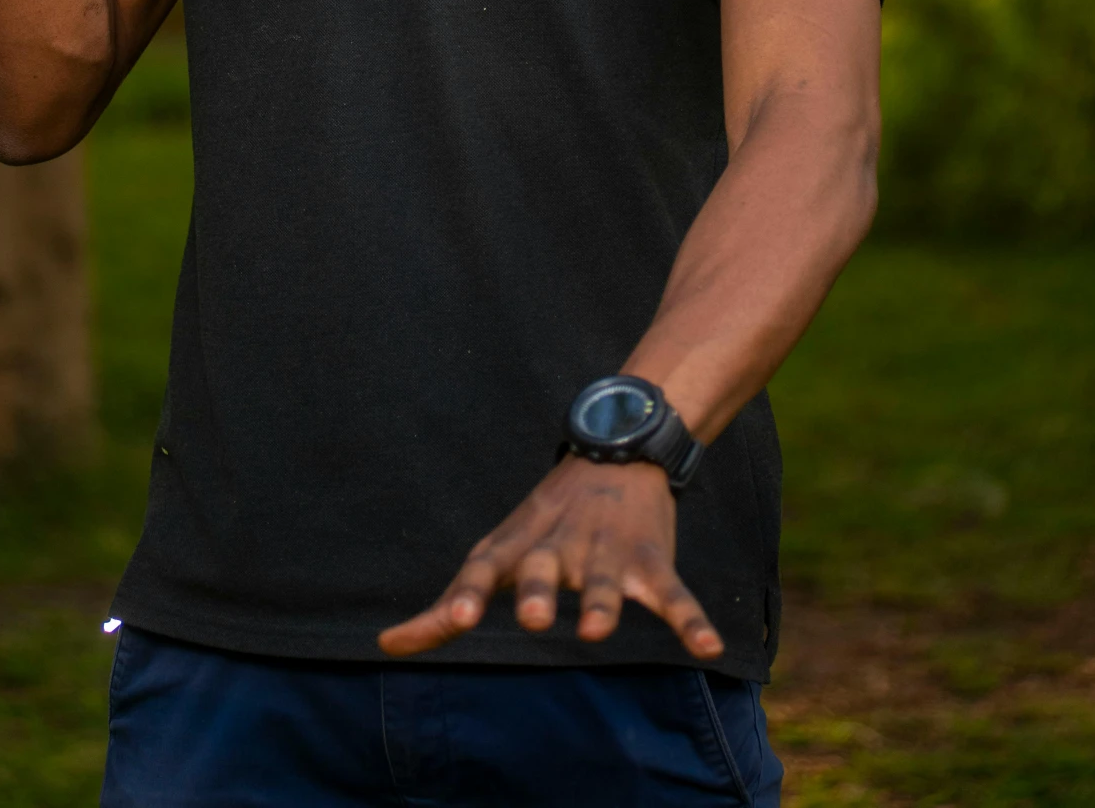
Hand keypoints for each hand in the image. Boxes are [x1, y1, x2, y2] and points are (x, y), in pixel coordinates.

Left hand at [377, 455, 723, 659]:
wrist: (618, 448)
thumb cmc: (544, 519)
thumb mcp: (496, 551)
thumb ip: (446, 604)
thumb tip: (386, 645)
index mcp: (518, 545)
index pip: (484, 567)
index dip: (469, 593)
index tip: (457, 619)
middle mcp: (558, 546)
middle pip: (544, 570)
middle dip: (539, 592)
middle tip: (532, 619)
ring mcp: (606, 551)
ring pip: (605, 581)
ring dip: (602, 604)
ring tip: (597, 631)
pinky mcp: (651, 557)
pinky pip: (673, 595)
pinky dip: (691, 619)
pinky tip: (708, 647)